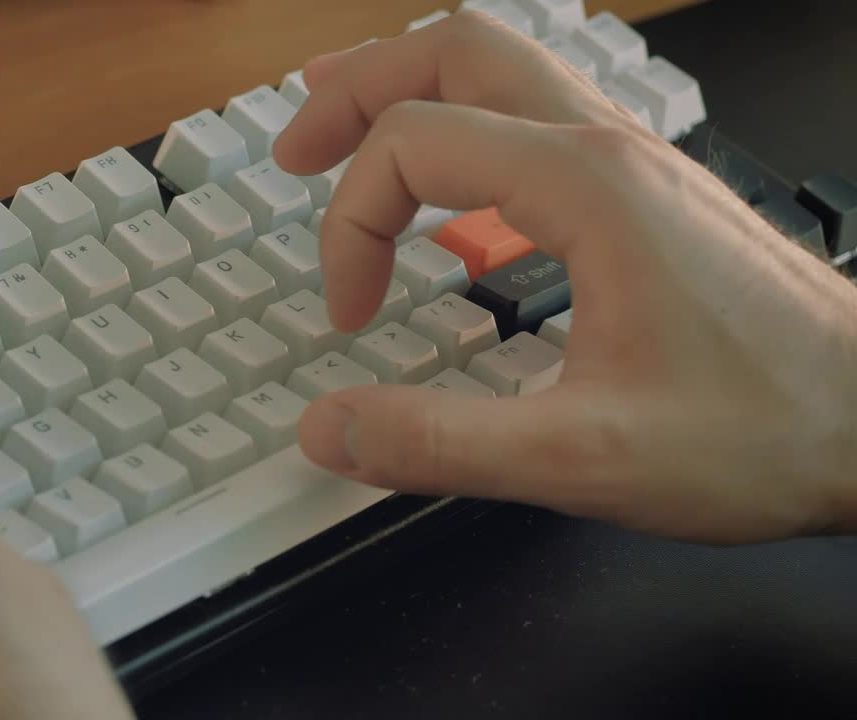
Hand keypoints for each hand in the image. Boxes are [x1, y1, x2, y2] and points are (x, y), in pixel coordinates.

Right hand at [275, 11, 856, 543]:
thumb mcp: (583, 457)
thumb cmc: (766, 428)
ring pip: (501, 64)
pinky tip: (456, 187)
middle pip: (455, 50)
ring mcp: (634, 160)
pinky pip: (536, 114)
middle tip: (294, 147)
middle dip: (357, 92)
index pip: (413, 143)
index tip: (350, 315)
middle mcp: (608, 147)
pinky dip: (468, 124)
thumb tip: (330, 428)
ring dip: (412, 86)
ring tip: (348, 124)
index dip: (350, 225)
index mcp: (584, 186)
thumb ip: (441, 443)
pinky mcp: (647, 192)